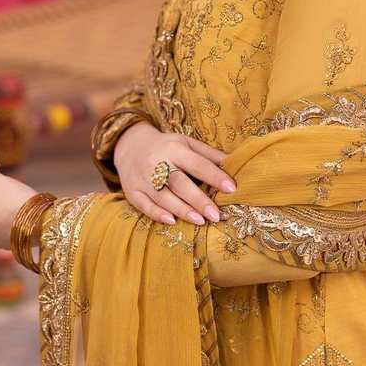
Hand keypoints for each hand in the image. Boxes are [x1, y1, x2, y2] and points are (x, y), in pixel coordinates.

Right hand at [115, 123, 234, 225]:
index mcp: (175, 148)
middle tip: (216, 214)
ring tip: (200, 221)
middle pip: (179, 182)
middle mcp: (157, 162)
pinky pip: (143, 205)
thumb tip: (235, 164)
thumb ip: (209, 155)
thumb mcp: (187, 143)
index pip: (197, 164)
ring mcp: (142, 178)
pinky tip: (172, 221)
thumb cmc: (167, 146)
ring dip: (181, 209)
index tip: (232, 188)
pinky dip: (157, 214)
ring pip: (162, 196)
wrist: (130, 145)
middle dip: (198, 199)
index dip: (214, 176)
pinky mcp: (132, 191)